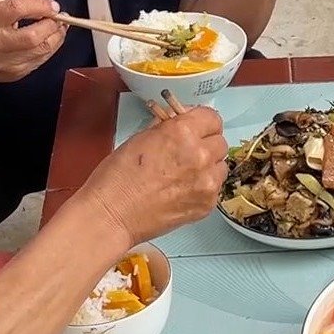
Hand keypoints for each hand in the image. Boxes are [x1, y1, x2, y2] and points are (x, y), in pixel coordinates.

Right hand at [0, 0, 66, 85]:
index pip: (15, 10)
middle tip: (59, 16)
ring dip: (57, 35)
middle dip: (51, 23)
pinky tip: (53, 37)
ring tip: (61, 25)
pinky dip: (51, 46)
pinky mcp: (16, 73)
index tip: (53, 5)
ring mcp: (6, 62)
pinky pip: (41, 59)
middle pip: (32, 35)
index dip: (39, 5)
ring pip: (41, 49)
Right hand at [84, 105, 228, 245]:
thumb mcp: (141, 137)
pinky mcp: (207, 204)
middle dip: (206, 144)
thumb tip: (181, 120)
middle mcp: (200, 155)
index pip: (212, 118)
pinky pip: (215, 189)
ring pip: (221, 166)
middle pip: (220, 142)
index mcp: (182, 133)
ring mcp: (206, 182)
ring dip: (208, 167)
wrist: (112, 215)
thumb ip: (168, 127)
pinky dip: (203, 188)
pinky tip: (182, 191)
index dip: (203, 122)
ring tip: (185, 174)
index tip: (196, 127)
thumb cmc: (118, 177)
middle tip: (188, 152)